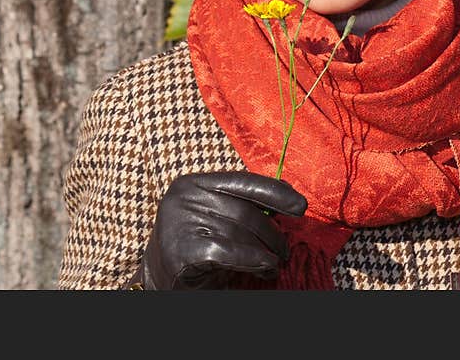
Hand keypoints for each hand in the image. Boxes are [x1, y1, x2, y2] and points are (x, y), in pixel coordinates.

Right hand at [135, 171, 306, 289]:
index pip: (242, 181)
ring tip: (273, 265)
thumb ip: (242, 204)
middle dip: (272, 234)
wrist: (159, 279)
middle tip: (283, 251)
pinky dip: (255, 261)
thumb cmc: (195, 246)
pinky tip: (265, 269)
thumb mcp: (215, 218)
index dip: (274, 193)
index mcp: (192, 183)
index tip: (300, 206)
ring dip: (266, 254)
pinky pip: (232, 253)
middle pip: (246, 212)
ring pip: (242, 235)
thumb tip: (288, 194)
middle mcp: (185, 197)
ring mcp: (182, 222)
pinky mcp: (184, 249)